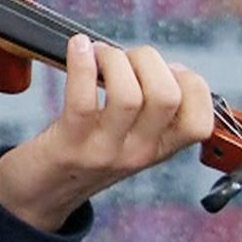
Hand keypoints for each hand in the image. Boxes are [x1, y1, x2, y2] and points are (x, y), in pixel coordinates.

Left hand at [0, 34, 214, 232]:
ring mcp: (105, 151)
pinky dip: (81, 63)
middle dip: (149, 60)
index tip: (166, 69)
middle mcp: (139, 153)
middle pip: (167, 96)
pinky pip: (81, 99)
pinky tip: (78, 48)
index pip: (201, 122)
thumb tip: (163, 65)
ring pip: (128, 95)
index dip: (192, 84)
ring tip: (98, 54)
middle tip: (124, 56)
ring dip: (114, 59)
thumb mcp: (131, 139)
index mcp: (160, 150)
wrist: (41, 194)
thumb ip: (152, 111)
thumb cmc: (84, 152)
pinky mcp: (70, 145)